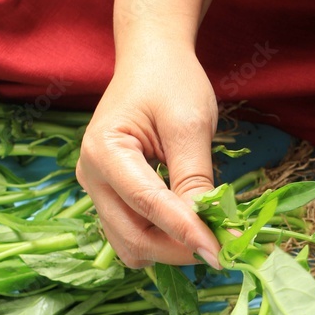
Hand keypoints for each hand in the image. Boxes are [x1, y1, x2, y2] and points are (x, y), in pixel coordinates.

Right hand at [76, 45, 221, 268]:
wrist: (151, 61)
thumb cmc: (171, 82)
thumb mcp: (190, 126)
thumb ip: (196, 180)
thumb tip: (212, 231)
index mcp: (104, 150)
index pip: (148, 204)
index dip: (185, 232)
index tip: (221, 253)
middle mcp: (91, 176)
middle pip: (133, 236)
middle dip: (178, 248)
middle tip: (223, 248)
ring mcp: (97, 191)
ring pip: (131, 245)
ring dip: (170, 250)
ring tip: (209, 236)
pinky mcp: (110, 199)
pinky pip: (133, 235)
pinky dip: (162, 241)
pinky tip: (190, 229)